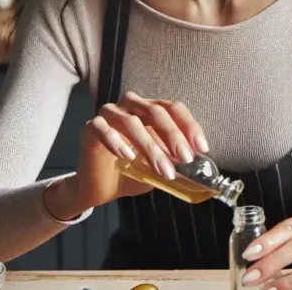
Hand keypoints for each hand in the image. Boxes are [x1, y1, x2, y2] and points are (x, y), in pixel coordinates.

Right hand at [44, 92, 209, 219]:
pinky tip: (128, 156)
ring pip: (131, 122)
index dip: (189, 126)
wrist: (102, 187)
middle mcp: (132, 105)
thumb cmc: (134, 170)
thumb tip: (200, 164)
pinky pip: (101, 127)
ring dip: (150, 146)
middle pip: (155, 111)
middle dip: (173, 135)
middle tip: (185, 158)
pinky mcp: (89, 128)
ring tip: (161, 169)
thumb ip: (176, 159)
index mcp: (151, 109)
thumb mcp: (161, 164)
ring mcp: (109, 114)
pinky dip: (115, 140)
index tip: (202, 148)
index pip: (174, 108)